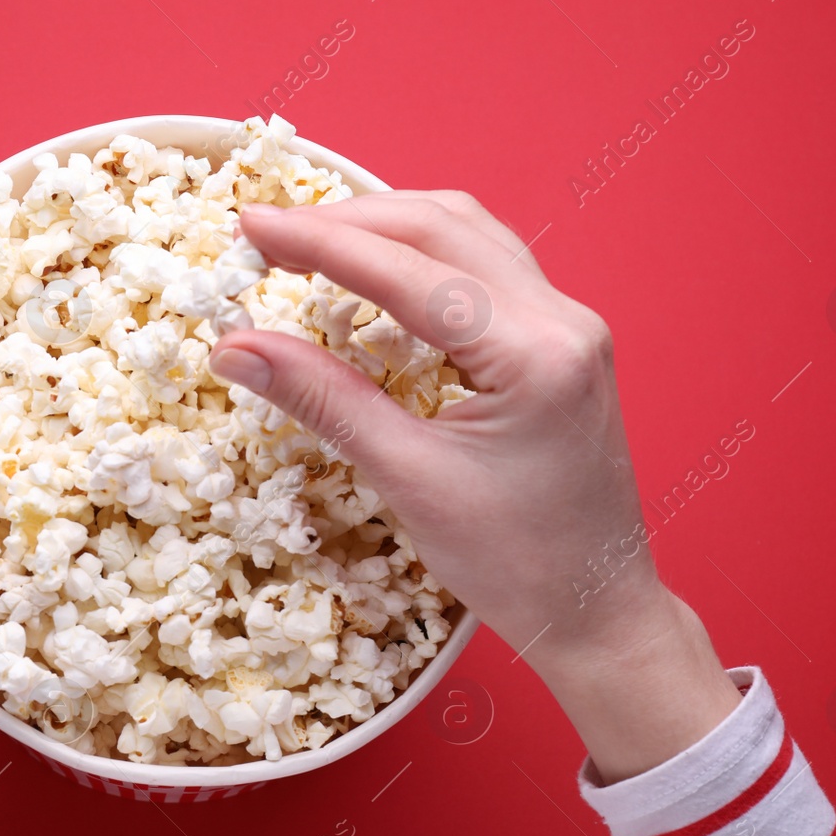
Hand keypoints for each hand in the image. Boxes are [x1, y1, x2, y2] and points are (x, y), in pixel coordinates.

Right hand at [210, 193, 741, 781]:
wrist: (598, 613)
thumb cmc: (516, 565)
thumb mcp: (409, 480)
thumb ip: (323, 400)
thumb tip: (236, 346)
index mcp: (536, 353)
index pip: (410, 271)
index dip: (321, 241)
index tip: (250, 225)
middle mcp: (564, 320)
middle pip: (442, 228)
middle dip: (349, 221)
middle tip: (268, 233)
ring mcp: (570, 325)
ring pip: (468, 235)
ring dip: (387, 227)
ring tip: (313, 243)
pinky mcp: (562, 342)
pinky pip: (486, 267)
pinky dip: (423, 257)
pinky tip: (377, 274)